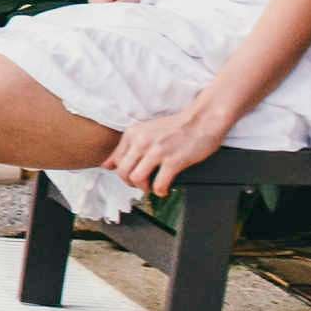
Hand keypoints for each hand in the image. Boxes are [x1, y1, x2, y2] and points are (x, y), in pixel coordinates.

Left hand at [106, 102, 229, 195]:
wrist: (203, 119)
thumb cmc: (177, 126)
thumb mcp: (146, 131)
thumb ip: (127, 147)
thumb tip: (107, 165)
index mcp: (133, 134)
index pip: (115, 160)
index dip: (122, 173)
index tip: (131, 176)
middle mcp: (141, 141)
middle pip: (122, 172)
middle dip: (130, 183)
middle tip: (141, 184)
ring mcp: (157, 151)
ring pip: (136, 178)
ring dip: (143, 188)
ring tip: (152, 187)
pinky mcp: (173, 160)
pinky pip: (159, 184)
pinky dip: (160, 191)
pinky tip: (165, 189)